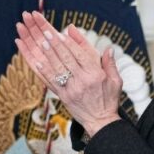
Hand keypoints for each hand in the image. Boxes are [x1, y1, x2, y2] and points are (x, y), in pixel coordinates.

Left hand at [14, 11, 122, 136]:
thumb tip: (109, 48)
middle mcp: (83, 80)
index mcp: (96, 74)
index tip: (61, 33)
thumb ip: (110, 63)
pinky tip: (38, 62)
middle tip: (47, 32)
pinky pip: (52, 82)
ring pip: (58, 68)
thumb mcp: (116, 81)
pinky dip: (45, 71)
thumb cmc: (109, 99)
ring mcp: (72, 89)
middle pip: (67, 58)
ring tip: (41, 42)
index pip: (81, 54)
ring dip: (48, 54)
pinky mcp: (64, 97)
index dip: (70, 43)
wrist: (101, 121)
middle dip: (56, 44)